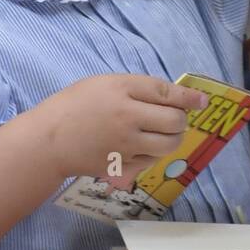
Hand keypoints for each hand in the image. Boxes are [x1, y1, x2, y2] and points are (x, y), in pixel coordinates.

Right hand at [37, 75, 206, 182]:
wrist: (48, 140)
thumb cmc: (75, 105)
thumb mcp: (104, 84)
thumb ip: (137, 88)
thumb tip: (171, 97)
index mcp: (122, 90)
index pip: (166, 92)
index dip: (189, 97)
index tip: (202, 101)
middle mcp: (128, 117)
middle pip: (174, 121)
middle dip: (181, 120)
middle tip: (175, 118)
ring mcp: (126, 145)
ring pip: (169, 144)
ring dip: (173, 139)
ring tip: (163, 134)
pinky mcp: (122, 166)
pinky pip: (151, 161)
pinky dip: (153, 154)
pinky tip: (142, 147)